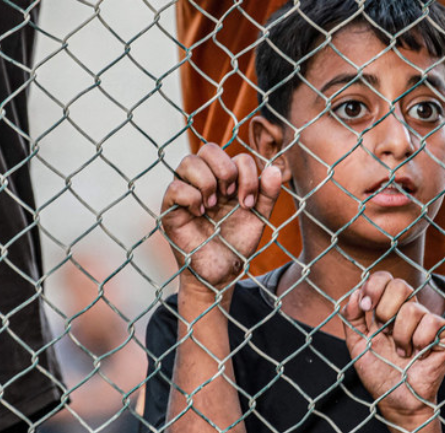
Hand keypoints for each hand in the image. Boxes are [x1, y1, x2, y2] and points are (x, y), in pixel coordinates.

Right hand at [160, 143, 281, 290]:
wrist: (222, 272)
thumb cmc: (237, 243)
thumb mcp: (258, 217)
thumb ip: (268, 194)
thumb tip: (274, 168)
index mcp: (226, 180)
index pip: (235, 156)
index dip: (246, 175)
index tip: (248, 203)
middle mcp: (204, 181)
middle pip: (208, 148)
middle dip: (225, 170)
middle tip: (230, 197)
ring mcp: (186, 192)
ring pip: (187, 161)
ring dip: (207, 182)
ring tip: (213, 206)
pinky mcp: (170, 209)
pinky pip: (174, 187)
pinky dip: (191, 198)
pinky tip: (199, 213)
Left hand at [342, 272, 444, 421]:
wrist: (396, 401)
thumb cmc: (379, 374)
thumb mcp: (357, 345)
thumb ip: (351, 318)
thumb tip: (355, 293)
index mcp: (387, 308)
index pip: (384, 278)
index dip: (374, 286)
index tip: (365, 308)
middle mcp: (408, 311)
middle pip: (400, 285)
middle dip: (385, 310)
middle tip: (382, 332)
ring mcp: (427, 321)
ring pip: (412, 309)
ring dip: (400, 336)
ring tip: (400, 353)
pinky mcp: (444, 334)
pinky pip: (432, 322)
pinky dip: (419, 342)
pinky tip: (417, 355)